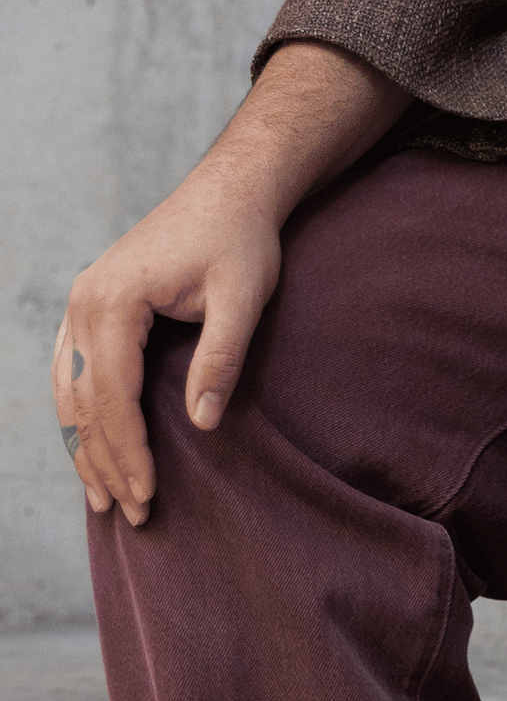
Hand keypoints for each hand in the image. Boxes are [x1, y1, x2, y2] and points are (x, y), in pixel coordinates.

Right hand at [51, 43, 411, 525]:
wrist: (232, 188)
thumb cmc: (242, 238)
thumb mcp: (244, 297)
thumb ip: (222, 357)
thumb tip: (203, 423)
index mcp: (112, 302)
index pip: (111, 396)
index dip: (129, 450)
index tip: (148, 495)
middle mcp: (83, 304)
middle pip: (82, 402)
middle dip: (105, 460)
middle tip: (132, 512)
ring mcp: (80, 305)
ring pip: (69, 393)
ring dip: (86, 446)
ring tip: (107, 498)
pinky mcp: (93, 307)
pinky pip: (73, 374)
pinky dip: (83, 416)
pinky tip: (95, 448)